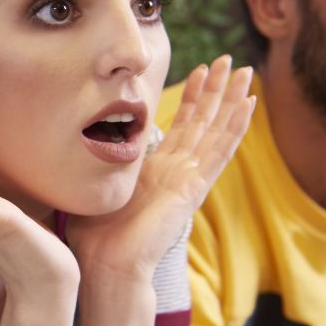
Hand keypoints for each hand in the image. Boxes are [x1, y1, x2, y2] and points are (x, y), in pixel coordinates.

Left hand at [68, 56, 254, 277]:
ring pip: (218, 131)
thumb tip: (76, 138)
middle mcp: (178, 173)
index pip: (181, 126)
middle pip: (204, 122)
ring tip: (246, 71)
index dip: (191, 98)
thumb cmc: (94, 235)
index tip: (199, 69)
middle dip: (216, 90)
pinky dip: (236, 126)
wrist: (106, 265)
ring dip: (232, 99)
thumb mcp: (95, 184)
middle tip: (230, 60)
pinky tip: (249, 103)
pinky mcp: (195, 188)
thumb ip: (95, 161)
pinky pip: (220, 151)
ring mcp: (190, 179)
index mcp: (157, 172)